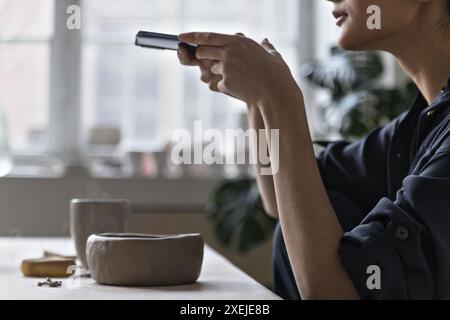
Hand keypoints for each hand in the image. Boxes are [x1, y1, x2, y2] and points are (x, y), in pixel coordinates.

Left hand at [178, 32, 298, 106]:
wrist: (277, 93)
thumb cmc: (277, 75)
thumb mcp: (272, 56)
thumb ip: (266, 47)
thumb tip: (266, 41)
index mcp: (238, 41)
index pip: (208, 36)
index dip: (192, 36)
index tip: (181, 36)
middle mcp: (229, 52)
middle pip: (202, 52)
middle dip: (202, 57)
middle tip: (211, 62)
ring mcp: (226, 68)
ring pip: (212, 70)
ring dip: (221, 75)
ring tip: (240, 80)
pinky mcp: (225, 83)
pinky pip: (219, 85)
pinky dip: (227, 88)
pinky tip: (241, 89)